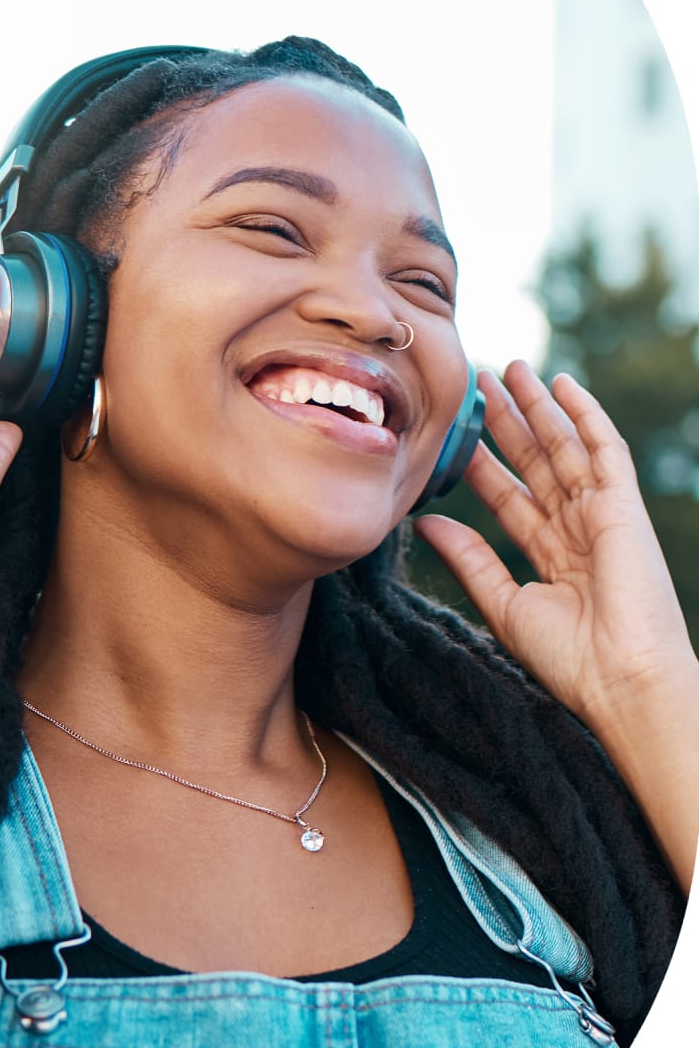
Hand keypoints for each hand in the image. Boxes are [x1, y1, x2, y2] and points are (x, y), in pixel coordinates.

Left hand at [414, 360, 694, 731]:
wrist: (622, 678)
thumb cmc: (568, 658)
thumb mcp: (504, 604)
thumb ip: (468, 560)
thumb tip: (424, 521)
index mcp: (549, 558)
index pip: (507, 497)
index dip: (481, 463)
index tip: (453, 433)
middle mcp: (575, 529)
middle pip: (534, 463)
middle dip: (506, 422)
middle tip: (477, 382)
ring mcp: (602, 514)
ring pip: (564, 447)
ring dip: (539, 406)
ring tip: (510, 368)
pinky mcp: (625, 505)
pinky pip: (605, 449)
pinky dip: (585, 414)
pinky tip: (563, 384)